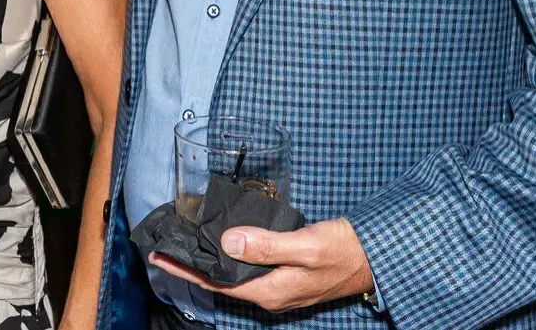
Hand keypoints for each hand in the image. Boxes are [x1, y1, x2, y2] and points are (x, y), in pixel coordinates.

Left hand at [150, 217, 373, 312]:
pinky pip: (248, 268)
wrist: (376, 258)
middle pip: (221, 281)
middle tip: (164, 247)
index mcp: (270, 291)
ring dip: (208, 261)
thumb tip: (228, 242)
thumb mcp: (305, 245)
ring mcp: (278, 286)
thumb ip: (267, 246)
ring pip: (234, 275)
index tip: (160, 256)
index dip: (186, 270)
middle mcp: (270, 293)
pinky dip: (229, 256)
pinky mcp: (285, 275)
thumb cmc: (344, 251)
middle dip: (191, 266)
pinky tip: (221, 243)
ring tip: (185, 244)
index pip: (216, 282)